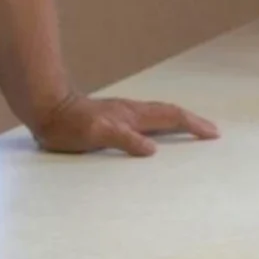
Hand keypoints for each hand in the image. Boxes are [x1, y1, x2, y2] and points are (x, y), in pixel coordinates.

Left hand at [32, 94, 219, 156]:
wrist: (45, 109)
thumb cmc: (68, 125)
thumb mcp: (96, 134)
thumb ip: (124, 139)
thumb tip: (153, 150)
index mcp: (132, 116)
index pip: (170, 117)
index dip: (192, 125)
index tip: (212, 133)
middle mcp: (131, 112)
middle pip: (169, 113)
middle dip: (192, 122)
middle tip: (211, 131)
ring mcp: (121, 114)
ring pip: (157, 115)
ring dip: (178, 122)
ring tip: (191, 130)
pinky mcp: (111, 119)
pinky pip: (144, 121)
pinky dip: (158, 126)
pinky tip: (153, 134)